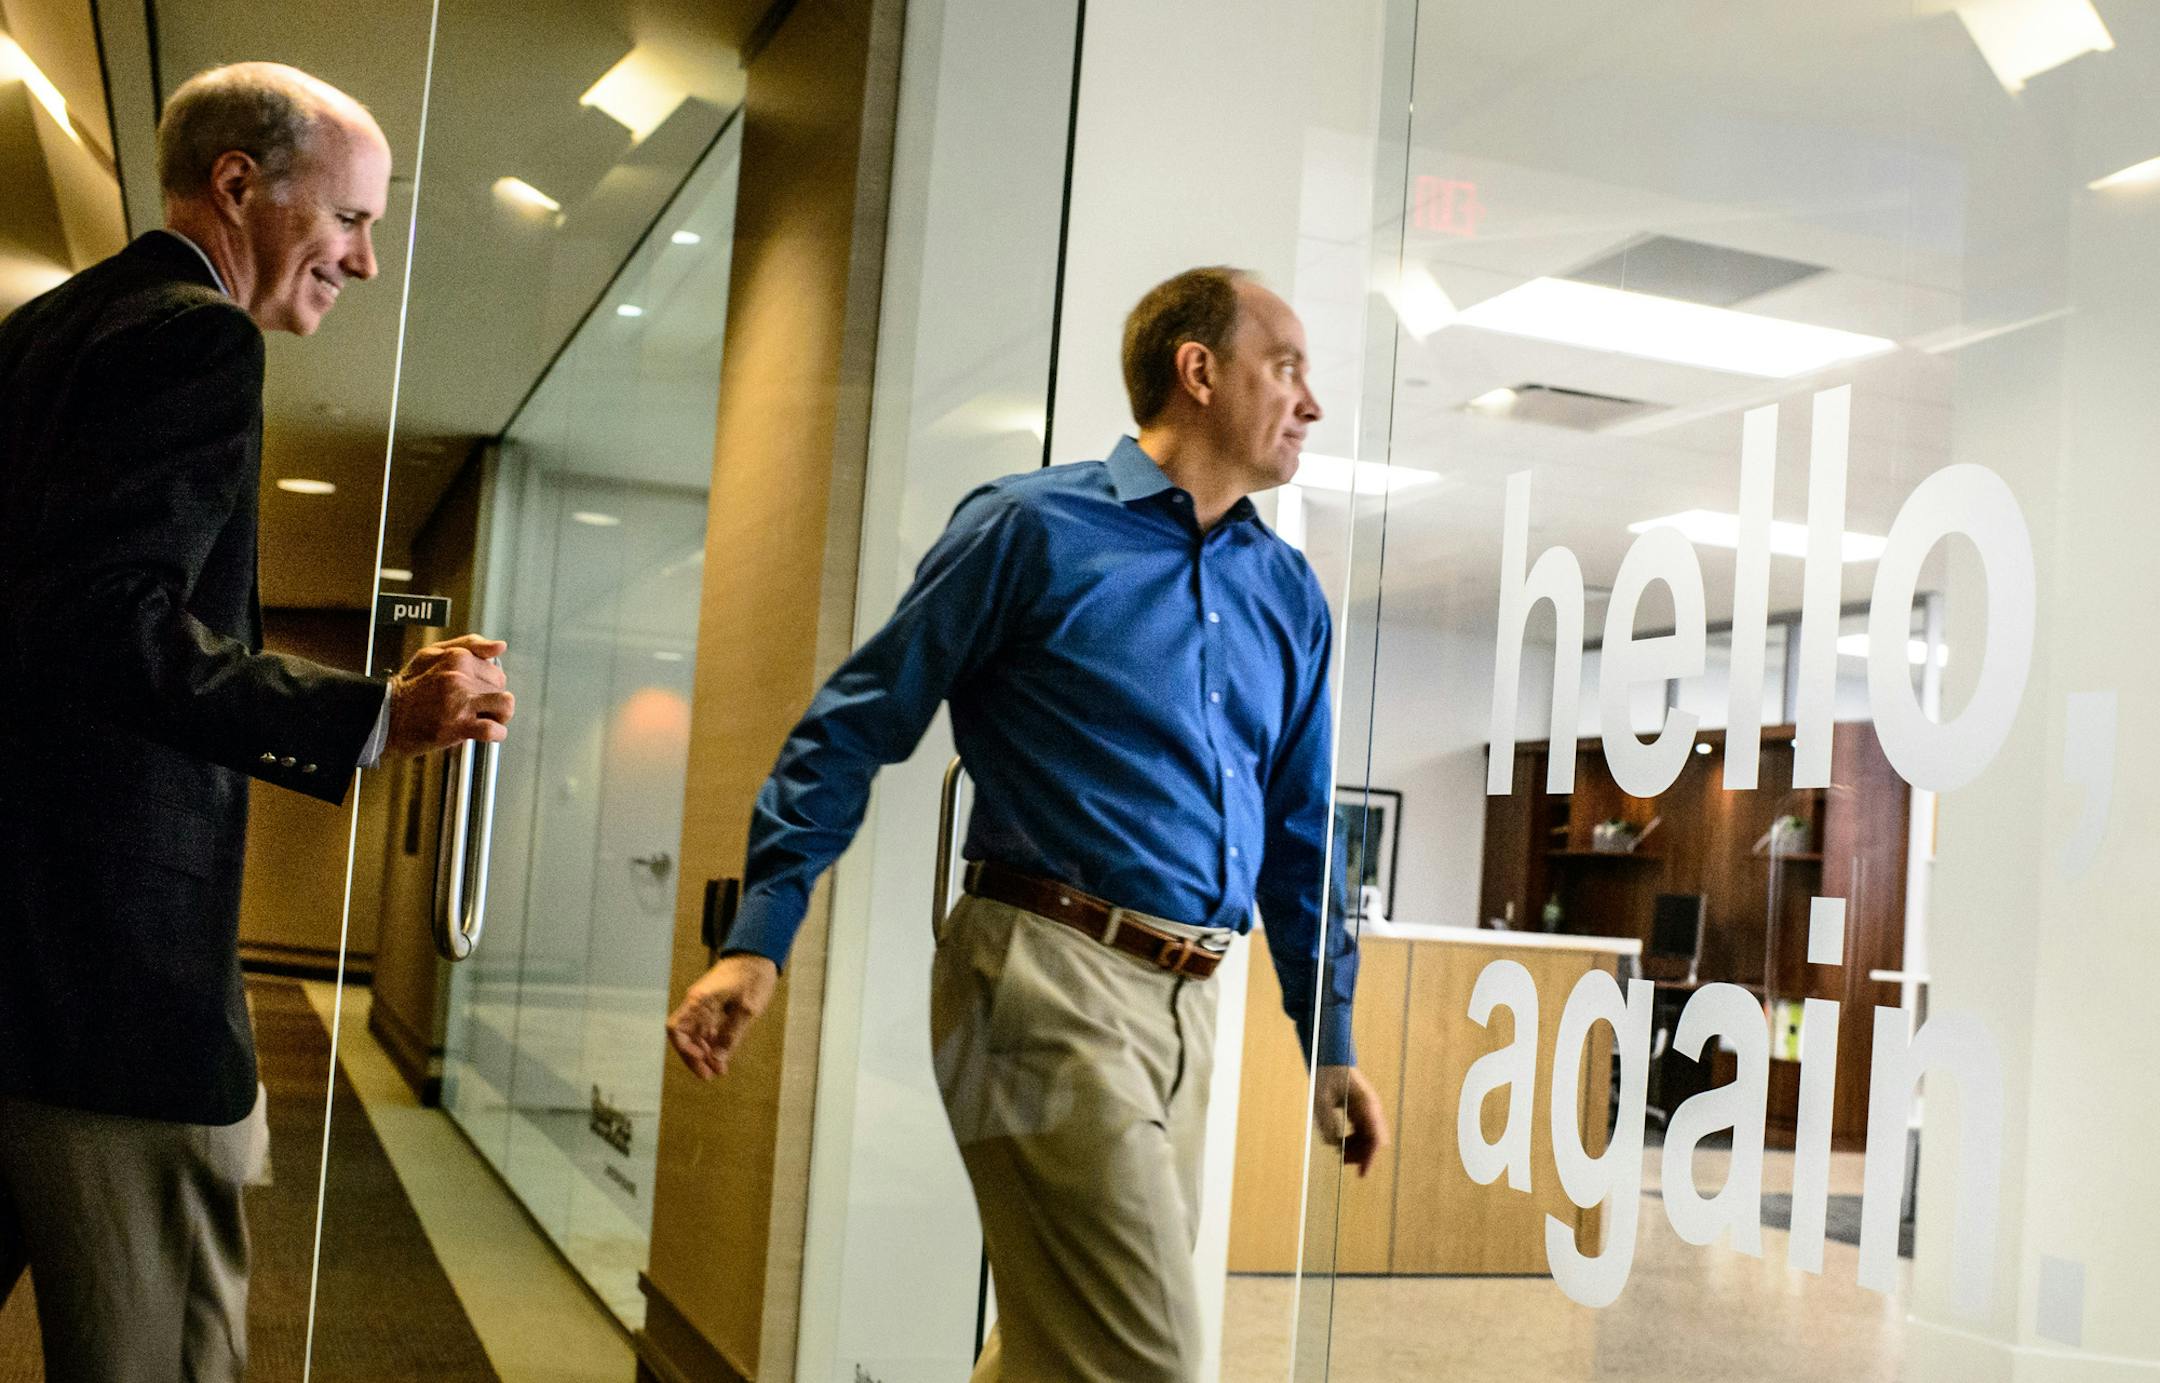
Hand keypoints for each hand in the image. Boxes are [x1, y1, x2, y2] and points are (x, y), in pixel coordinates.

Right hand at [383, 634, 513, 757]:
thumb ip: (469, 645)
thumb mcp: (432, 653)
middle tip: (475, 707)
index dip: (488, 684)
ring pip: (505, 705)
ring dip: (499, 715)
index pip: (496, 670)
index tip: (476, 692)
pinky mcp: (457, 725)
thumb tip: (500, 646)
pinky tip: (487, 734)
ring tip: (484, 718)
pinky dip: (496, 733)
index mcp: (457, 657)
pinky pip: (493, 729)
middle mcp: (460, 677)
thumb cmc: (407, 687)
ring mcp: (460, 701)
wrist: (383, 715)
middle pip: (501, 688)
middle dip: (492, 699)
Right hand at [666, 953, 778, 1079]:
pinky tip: (722, 1056)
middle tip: (710, 1075)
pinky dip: (711, 1043)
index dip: (685, 1049)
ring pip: (695, 1035)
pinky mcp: (712, 1006)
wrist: (758, 954)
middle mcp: (696, 1003)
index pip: (676, 1029)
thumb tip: (718, 1061)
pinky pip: (705, 1029)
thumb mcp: (748, 1009)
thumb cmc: (754, 977)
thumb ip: (732, 1035)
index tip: (702, 1059)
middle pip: (684, 1036)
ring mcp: (703, 1005)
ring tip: (719, 1070)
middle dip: (694, 1058)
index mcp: (700, 1001)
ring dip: (704, 1053)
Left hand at [1312, 1064, 1390, 1176]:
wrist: (1331, 1059)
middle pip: (1373, 1141)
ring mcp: (1368, 1110)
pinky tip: (1341, 1143)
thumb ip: (1326, 1121)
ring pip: (1369, 1138)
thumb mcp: (1320, 1098)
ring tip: (1340, 1154)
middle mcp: (1371, 1109)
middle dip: (1362, 1155)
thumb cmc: (1326, 1075)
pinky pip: (1363, 1131)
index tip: (1362, 1172)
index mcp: (1366, 1105)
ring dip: (1357, 1149)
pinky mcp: (1362, 1111)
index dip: (1370, 1157)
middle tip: (1342, 1161)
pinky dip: (1354, 1140)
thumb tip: (1333, 1144)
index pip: (1374, 1137)